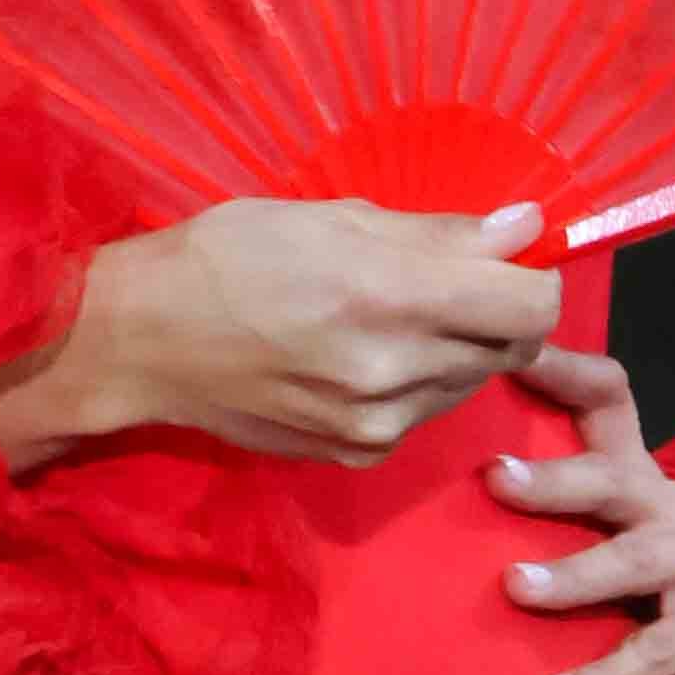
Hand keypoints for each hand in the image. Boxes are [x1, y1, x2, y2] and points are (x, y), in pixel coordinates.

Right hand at [0, 197, 560, 474]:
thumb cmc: (228, 256)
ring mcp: (378, 424)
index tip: (499, 262)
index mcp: (393, 295)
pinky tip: (354, 360)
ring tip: (381, 321)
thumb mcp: (332, 217)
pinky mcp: (357, 457)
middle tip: (432, 286)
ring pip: (468, 382)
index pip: (533, 304)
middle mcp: (396, 370)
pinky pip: (422, 415)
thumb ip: (438, 233)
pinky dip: (411, 385)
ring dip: (451, 349)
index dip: (527, 277)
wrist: (141, 342)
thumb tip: (523, 228)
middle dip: (490, 311)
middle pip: (510, 346)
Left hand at [490, 344, 674, 674]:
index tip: (506, 352)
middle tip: (494, 481)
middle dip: (555, 478)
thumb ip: (554, 549)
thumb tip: (434, 534)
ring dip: (574, 575)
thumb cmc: (665, 635)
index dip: (565, 371)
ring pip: (637, 559)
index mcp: (642, 489)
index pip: (608, 407)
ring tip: (516, 589)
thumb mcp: (605, 584)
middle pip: (617, 478)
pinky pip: (659, 650)